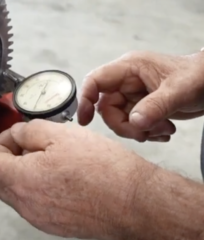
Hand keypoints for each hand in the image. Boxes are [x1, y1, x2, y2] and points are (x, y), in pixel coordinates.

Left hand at [0, 119, 152, 239]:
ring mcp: (40, 218)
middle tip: (30, 145)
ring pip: (18, 192)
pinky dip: (38, 187)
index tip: (16, 136)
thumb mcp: (61, 134)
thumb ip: (29, 131)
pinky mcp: (55, 224)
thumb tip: (16, 134)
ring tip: (49, 158)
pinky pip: (35, 203)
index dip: (2, 142)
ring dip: (24, 172)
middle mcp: (27, 205)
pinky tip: (61, 176)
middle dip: (10, 158)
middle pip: (0, 179)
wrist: (133, 201)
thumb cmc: (103, 169)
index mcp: (23, 180)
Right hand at [77, 51, 203, 141]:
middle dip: (125, 125)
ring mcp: (132, 96)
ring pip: (120, 120)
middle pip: (106, 108)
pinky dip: (146, 133)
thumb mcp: (179, 90)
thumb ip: (156, 106)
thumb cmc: (199, 76)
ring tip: (164, 129)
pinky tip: (164, 131)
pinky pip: (132, 126)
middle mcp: (126, 82)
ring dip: (139, 131)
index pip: (95, 81)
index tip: (85, 121)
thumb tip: (134, 122)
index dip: (85, 99)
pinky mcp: (140, 108)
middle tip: (146, 131)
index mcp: (129, 69)